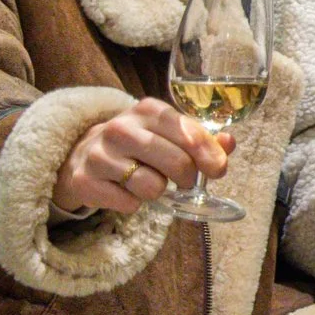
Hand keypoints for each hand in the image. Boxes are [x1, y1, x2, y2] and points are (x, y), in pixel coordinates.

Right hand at [53, 97, 229, 214]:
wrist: (87, 153)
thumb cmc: (141, 144)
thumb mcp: (170, 133)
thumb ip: (203, 138)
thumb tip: (229, 143)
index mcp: (148, 110)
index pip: (191, 135)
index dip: (211, 157)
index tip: (217, 170)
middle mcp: (121, 128)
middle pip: (178, 164)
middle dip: (188, 179)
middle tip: (183, 181)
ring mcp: (100, 154)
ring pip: (152, 187)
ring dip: (158, 192)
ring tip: (148, 181)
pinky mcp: (85, 180)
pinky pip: (129, 204)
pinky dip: (134, 203)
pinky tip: (126, 190)